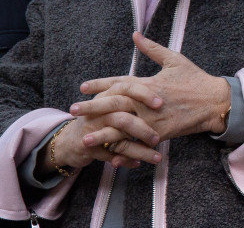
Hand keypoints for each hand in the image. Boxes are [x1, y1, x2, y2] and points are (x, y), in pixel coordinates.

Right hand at [37, 100, 162, 174]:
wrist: (70, 141)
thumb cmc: (99, 120)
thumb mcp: (112, 104)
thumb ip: (132, 99)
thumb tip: (163, 98)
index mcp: (107, 96)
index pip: (126, 88)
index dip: (144, 95)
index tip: (160, 104)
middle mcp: (98, 111)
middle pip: (122, 118)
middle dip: (142, 129)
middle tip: (158, 139)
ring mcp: (92, 130)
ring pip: (118, 141)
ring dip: (138, 150)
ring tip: (156, 157)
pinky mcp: (87, 148)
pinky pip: (110, 156)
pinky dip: (125, 160)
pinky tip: (137, 164)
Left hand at [75, 32, 230, 143]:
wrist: (215, 102)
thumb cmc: (195, 79)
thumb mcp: (175, 59)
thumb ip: (152, 49)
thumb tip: (135, 34)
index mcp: (149, 82)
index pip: (119, 82)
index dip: (100, 84)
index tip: (83, 87)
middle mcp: (146, 101)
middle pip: (114, 104)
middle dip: (92, 107)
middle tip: (73, 110)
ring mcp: (152, 118)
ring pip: (122, 127)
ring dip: (102, 133)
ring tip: (84, 138)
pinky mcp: (159, 133)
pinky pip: (137, 142)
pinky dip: (123, 149)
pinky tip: (109, 154)